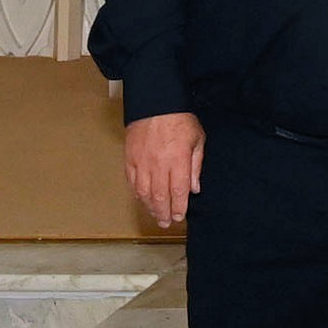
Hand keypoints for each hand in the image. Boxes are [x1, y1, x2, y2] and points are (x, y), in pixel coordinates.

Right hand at [125, 112, 204, 227]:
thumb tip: (194, 189)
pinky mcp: (130, 158)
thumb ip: (195, 166)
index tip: (180, 216)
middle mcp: (158, 164)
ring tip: (155, 216)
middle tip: (167, 223)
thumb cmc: (180, 120)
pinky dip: (137, 194)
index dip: (179, 207)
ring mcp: (142, 162)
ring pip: (144, 192)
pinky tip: (142, 200)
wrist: (155, 103)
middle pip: (160, 196)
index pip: (178, 191)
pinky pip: (132, 181)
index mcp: (177, 160)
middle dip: (164, 212)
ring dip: (150, 207)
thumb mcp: (197, 140)